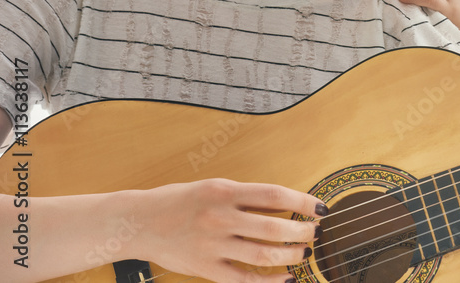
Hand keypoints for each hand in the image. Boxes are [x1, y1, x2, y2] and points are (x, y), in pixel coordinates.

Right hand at [134, 179, 325, 281]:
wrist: (139, 222)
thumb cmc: (180, 201)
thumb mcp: (214, 187)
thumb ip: (247, 197)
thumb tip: (286, 204)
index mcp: (225, 191)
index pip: (275, 195)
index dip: (303, 201)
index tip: (320, 207)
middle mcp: (220, 217)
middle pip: (275, 227)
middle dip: (302, 231)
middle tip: (315, 233)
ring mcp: (212, 245)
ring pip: (263, 255)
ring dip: (291, 255)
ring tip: (305, 253)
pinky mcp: (205, 268)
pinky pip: (244, 279)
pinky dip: (269, 281)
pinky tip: (286, 278)